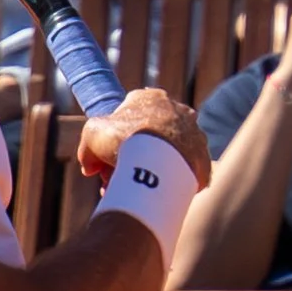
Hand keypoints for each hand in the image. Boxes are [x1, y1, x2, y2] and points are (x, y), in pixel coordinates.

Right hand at [75, 81, 208, 190]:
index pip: (133, 112)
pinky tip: (155, 193)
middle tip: (118, 173)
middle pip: (152, 135)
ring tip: (136, 187)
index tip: (107, 153)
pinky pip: (183, 174)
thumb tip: (90, 166)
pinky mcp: (202, 161)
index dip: (116, 134)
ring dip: (153, 168)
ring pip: (168, 155)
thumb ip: (89, 146)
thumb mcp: (93, 133)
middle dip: (134, 153)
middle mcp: (179, 112)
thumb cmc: (123, 141)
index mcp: (154, 97)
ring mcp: (195, 136)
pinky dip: (169, 183)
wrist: (155, 166)